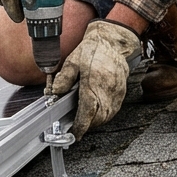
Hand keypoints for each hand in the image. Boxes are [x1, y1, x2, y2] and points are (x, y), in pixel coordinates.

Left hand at [51, 20, 140, 135]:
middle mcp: (107, 90)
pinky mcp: (121, 93)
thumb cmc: (94, 50)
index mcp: (93, 82)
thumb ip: (64, 78)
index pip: (88, 111)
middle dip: (86, 125)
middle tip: (76, 125)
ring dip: (95, 121)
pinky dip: (103, 115)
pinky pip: (113, 110)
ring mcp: (117, 93)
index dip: (80, 125)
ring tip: (85, 118)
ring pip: (106, 116)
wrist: (113, 43)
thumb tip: (55, 92)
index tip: (74, 133)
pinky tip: (95, 111)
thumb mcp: (74, 60)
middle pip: (98, 118)